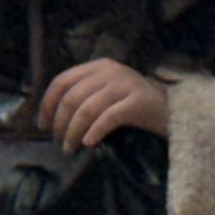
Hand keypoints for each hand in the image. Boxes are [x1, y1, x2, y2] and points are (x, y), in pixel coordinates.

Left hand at [38, 59, 172, 151]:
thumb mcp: (105, 92)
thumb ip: (83, 95)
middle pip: (71, 98)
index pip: (62, 81)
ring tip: (69, 148)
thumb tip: (50, 116)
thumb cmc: (132, 105)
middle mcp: (110, 71)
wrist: (172, 110)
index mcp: (98, 66)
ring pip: (86, 110)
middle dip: (59, 123)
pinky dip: (94, 131)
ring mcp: (125, 85)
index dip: (47, 103)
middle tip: (58, 142)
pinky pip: (108, 118)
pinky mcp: (137, 102)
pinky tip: (88, 143)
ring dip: (73, 132)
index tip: (42, 125)